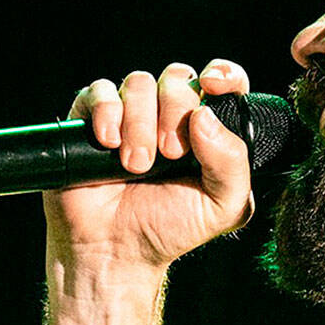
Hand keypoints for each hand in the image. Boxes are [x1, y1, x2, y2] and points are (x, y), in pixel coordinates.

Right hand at [43, 59, 254, 273]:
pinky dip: (107, 112)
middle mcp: (170, 115)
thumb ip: (232, 164)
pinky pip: (99, 91)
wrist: (116, 250)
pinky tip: (108, 144)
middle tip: (170, 154)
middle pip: (177, 79)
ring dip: (139, 122)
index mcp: (207, 130)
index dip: (223, 73)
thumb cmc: (171, 228)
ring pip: (139, 83)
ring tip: (136, 165)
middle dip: (175, 112)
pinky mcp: (92, 119)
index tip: (213, 84)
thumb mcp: (222, 206)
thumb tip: (206, 116)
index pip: (223, 83)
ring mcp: (130, 115)